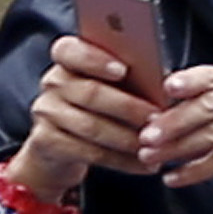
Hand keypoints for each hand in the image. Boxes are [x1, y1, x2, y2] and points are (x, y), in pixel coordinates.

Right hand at [8, 33, 157, 199]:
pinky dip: (121, 160)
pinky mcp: (47, 142)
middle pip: (90, 92)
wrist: (61, 146)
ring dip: (128, 137)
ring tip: (155, 144)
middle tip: (157, 117)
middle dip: (128, 107)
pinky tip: (143, 163)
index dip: (95, 59)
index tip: (122, 70)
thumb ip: (131, 77)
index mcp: (68, 59)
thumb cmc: (100, 106)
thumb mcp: (112, 86)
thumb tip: (165, 82)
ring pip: (91, 126)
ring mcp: (46, 112)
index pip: (70, 50)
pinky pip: (89, 152)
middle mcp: (52, 82)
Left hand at [147, 62, 212, 194]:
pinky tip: (179, 177)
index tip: (158, 95)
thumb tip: (165, 122)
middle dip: (172, 124)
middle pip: (208, 106)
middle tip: (145, 138)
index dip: (184, 85)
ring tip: (154, 160)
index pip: (210, 76)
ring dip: (179, 149)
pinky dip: (199, 169)